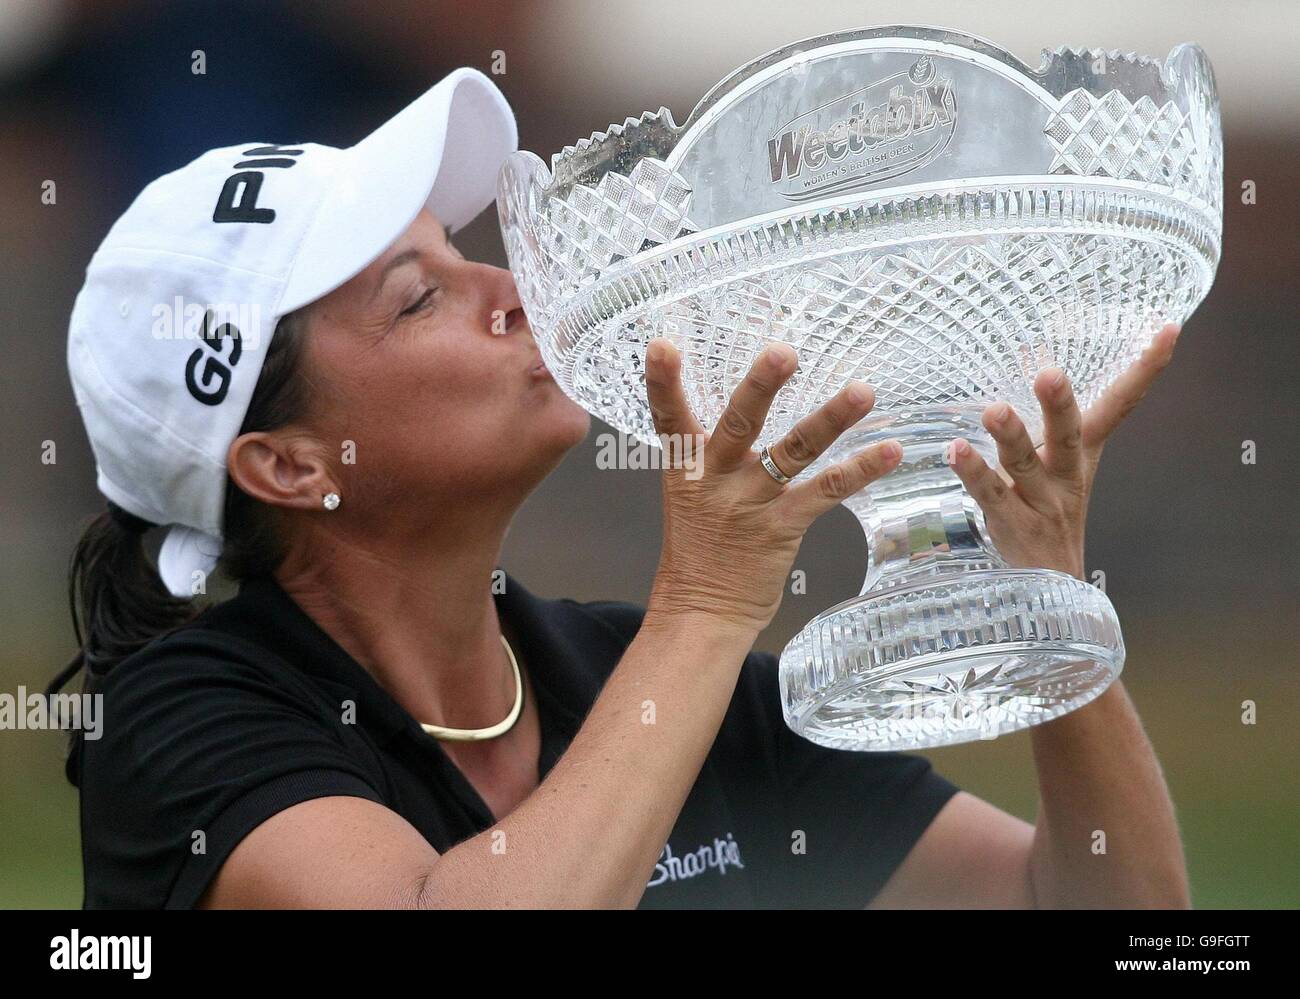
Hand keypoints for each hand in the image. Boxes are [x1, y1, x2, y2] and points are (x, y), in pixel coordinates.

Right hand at [643, 337, 901, 635]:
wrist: (701, 612)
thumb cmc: (699, 549)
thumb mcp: (689, 493)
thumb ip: (712, 453)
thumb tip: (745, 403)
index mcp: (685, 467)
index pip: (668, 418)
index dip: (663, 382)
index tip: (662, 345)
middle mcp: (715, 479)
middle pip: (738, 424)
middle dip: (760, 386)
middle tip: (782, 352)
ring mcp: (750, 503)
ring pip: (792, 452)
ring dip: (831, 419)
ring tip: (863, 391)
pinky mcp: (783, 527)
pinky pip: (827, 493)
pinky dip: (861, 470)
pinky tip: (892, 450)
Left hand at [946, 323, 1180, 578]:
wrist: (1052, 591)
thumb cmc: (1044, 511)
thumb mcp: (1053, 463)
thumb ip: (1044, 419)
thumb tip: (1030, 356)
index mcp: (1083, 453)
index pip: (1120, 406)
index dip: (1145, 369)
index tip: (1168, 330)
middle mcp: (1068, 474)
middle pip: (1070, 435)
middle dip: (1061, 404)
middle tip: (1051, 374)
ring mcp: (1043, 502)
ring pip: (1027, 466)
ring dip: (1011, 437)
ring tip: (994, 411)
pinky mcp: (1013, 525)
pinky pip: (991, 495)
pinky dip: (974, 473)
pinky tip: (956, 451)